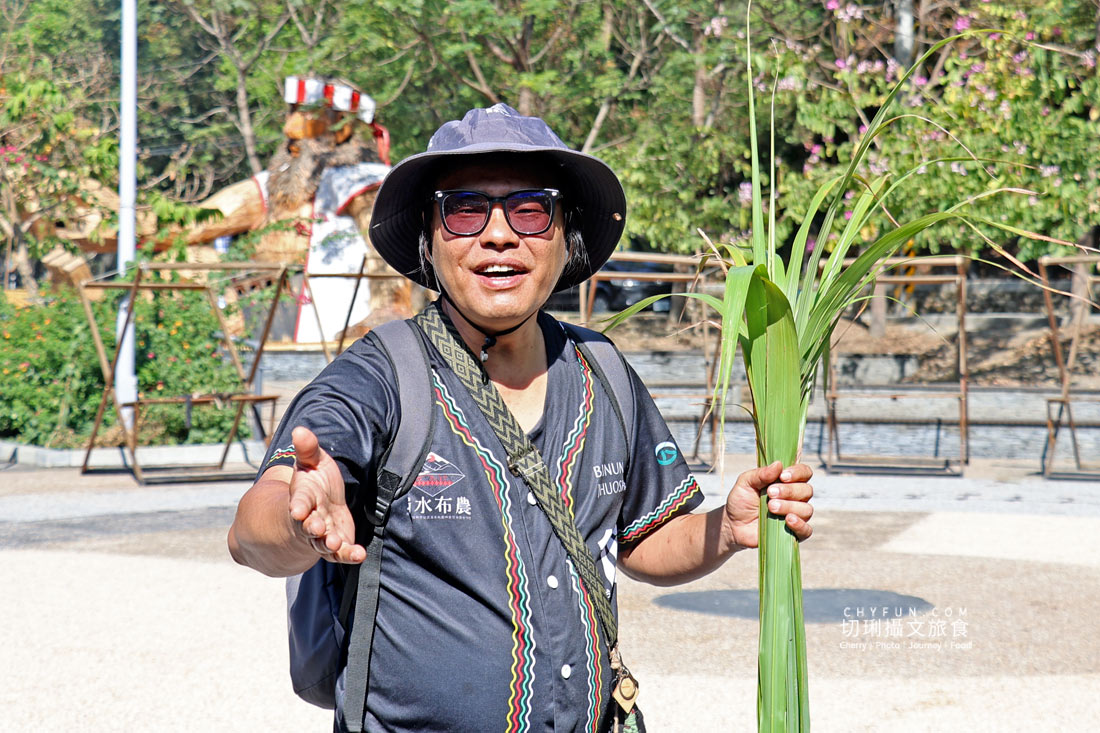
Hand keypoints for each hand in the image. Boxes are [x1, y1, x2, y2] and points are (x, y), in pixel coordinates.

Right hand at [287, 426, 365, 563]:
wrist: (315, 508)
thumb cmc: (313, 483)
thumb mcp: (312, 462)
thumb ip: (308, 449)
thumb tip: (300, 430)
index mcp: (302, 498)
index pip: (298, 502)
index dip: (297, 506)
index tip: (296, 511)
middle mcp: (309, 519)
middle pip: (308, 526)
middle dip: (312, 527)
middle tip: (317, 528)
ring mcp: (322, 534)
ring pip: (322, 543)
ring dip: (328, 543)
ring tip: (334, 542)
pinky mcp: (336, 544)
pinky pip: (341, 553)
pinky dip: (349, 555)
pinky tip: (359, 554)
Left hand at [724, 461, 813, 549]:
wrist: (733, 525)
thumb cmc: (741, 501)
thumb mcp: (745, 483)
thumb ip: (761, 474)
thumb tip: (778, 464)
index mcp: (787, 482)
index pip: (804, 472)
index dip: (798, 472)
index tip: (783, 476)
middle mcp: (795, 498)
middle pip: (807, 490)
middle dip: (789, 490)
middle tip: (770, 493)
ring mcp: (796, 516)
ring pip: (806, 509)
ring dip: (790, 506)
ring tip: (771, 507)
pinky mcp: (793, 534)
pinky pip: (806, 530)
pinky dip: (800, 525)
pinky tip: (788, 520)